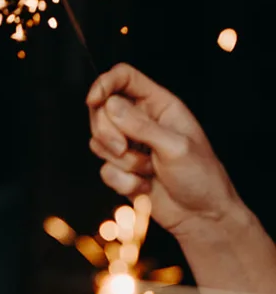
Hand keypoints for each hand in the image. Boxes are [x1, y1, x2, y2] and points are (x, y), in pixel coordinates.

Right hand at [86, 63, 242, 238]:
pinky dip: (124, 183)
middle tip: (125, 148)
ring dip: (123, 162)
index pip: (125, 78)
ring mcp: (130, 147)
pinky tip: (146, 187)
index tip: (93, 100)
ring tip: (149, 170)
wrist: (200, 215)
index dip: (105, 84)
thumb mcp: (175, 146)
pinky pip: (105, 171)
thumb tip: (110, 104)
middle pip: (103, 111)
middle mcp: (141, 122)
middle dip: (108, 132)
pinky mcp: (123, 172)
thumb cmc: (199, 176)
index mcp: (159, 105)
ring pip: (100, 143)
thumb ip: (141, 126)